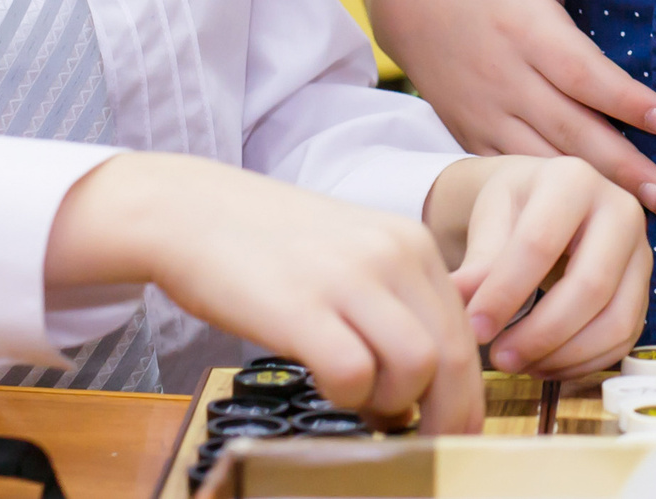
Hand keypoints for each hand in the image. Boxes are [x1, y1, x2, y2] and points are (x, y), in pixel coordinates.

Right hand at [48, 154, 484, 431]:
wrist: (190, 210)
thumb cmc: (265, 243)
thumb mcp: (350, 252)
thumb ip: (391, 300)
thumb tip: (422, 377)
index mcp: (410, 243)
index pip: (465, 332)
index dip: (464, 392)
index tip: (452, 425)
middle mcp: (391, 254)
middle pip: (453, 356)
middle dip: (447, 416)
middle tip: (424, 444)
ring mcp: (348, 278)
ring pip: (418, 367)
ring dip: (395, 405)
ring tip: (362, 405)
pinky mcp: (302, 306)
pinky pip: (354, 374)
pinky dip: (348, 397)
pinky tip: (327, 388)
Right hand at [365, 0, 655, 212]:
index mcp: (521, 24)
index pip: (578, 69)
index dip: (622, 97)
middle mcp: (502, 73)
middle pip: (566, 126)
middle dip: (618, 164)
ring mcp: (482, 108)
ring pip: (539, 156)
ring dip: (588, 189)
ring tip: (638, 217)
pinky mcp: (468, 129)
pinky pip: (507, 168)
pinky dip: (541, 195)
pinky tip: (578, 218)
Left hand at [428, 156, 648, 378]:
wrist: (544, 203)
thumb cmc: (514, 207)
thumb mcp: (489, 220)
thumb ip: (478, 263)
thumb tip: (459, 306)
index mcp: (573, 180)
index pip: (539, 243)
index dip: (505, 292)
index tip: (474, 327)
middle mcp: (620, 211)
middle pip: (590, 286)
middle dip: (540, 334)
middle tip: (499, 358)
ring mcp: (640, 252)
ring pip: (615, 321)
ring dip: (563, 355)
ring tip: (517, 363)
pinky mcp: (644, 289)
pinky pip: (624, 338)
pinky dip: (583, 362)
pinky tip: (544, 364)